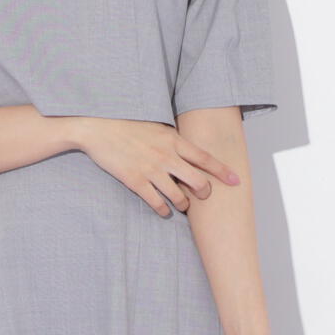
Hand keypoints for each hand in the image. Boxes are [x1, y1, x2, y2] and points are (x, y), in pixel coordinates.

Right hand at [71, 118, 240, 215]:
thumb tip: (188, 150)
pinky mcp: (135, 181)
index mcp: (173, 140)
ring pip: (178, 197)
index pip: (205, 158)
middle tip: (203, 196)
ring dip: (183, 204)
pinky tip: (164, 210)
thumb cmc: (128, 125)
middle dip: (204, 193)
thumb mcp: (157, 127)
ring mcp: (151, 170)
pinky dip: (163, 210)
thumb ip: (174, 139)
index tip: (236, 181)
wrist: (99, 128)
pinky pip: (156, 203)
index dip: (222, 171)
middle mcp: (166, 156)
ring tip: (181, 204)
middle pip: (197, 181)